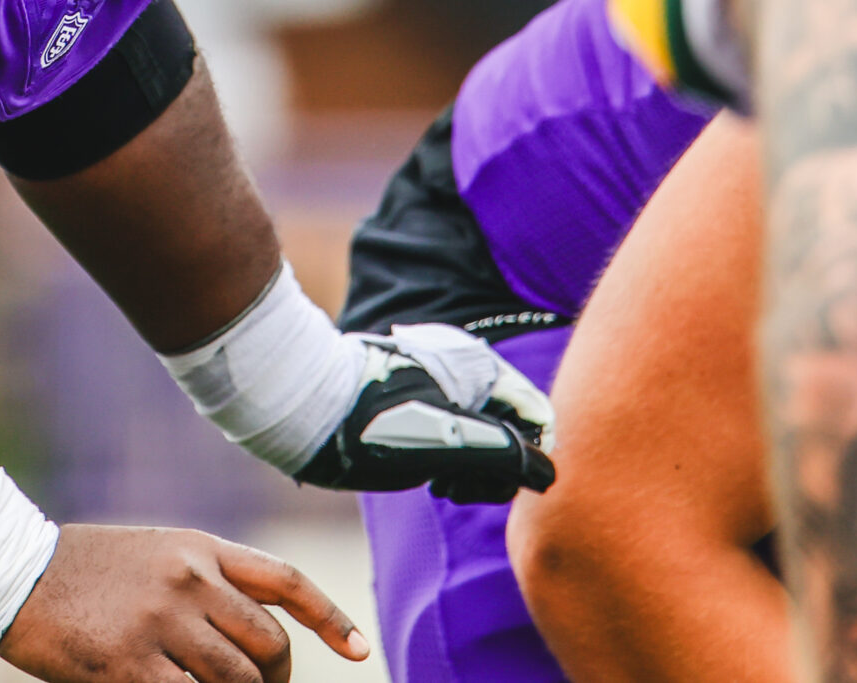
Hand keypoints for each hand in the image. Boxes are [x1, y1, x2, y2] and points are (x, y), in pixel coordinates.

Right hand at [0, 524, 368, 682]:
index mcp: (199, 548)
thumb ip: (205, 585)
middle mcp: (190, 580)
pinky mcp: (132, 665)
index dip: (329, 619)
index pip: (285, 583)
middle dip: (274, 682)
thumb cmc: (84, 570)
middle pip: (269, 647)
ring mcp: (162, 623)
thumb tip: (254, 642)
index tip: (359, 651)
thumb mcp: (155, 555)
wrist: (13, 572)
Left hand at [295, 324, 557, 499]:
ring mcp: (444, 391)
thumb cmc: (376, 423)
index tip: (506, 485)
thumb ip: (507, 455)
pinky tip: (434, 481)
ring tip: (446, 487)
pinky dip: (457, 466)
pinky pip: (461, 440)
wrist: (309, 413)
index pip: (537, 414)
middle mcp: (466, 373)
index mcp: (479, 366)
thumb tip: (548, 473)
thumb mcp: (451, 442)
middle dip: (499, 469)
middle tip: (464, 491)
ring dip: (477, 472)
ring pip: (487, 439)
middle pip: (515, 430)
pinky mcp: (423, 410)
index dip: (532, 456)